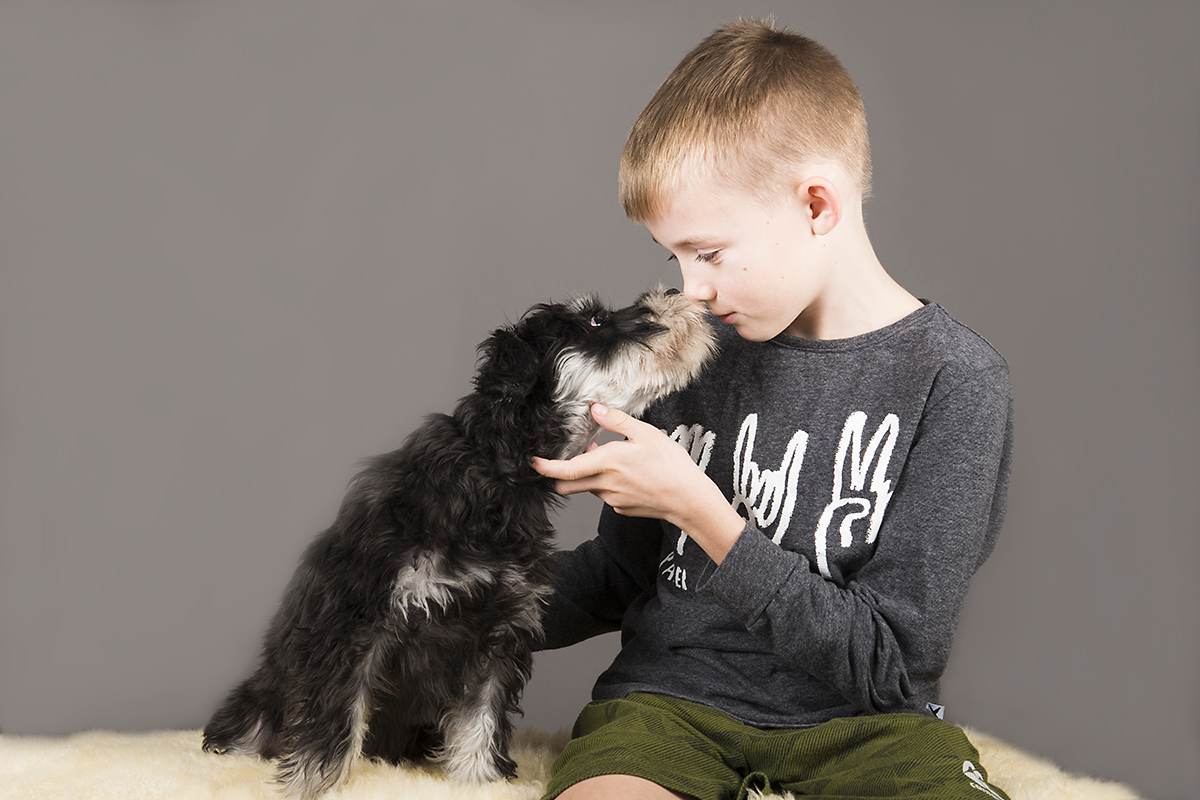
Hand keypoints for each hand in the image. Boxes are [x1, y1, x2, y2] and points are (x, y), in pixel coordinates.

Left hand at [531, 404, 744, 563]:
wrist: (689, 500)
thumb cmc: (671, 466)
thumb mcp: (646, 435)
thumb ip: (617, 421)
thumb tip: (596, 409)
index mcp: (608, 464)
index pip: (564, 470)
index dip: (544, 467)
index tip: (533, 461)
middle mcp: (605, 485)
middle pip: (566, 485)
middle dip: (560, 473)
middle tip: (569, 456)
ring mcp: (612, 500)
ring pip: (588, 487)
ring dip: (589, 474)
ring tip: (610, 457)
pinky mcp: (621, 508)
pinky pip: (605, 495)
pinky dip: (606, 483)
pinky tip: (626, 473)